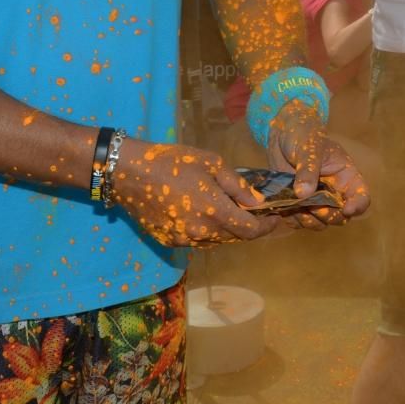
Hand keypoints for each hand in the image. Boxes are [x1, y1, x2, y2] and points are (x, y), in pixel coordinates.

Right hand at [105, 140, 277, 246]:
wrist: (129, 174)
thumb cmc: (173, 162)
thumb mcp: (211, 163)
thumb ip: (236, 185)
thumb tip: (256, 202)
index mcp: (215, 212)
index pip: (250, 231)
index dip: (267, 227)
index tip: (276, 218)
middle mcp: (201, 232)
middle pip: (234, 237)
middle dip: (248, 227)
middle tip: (254, 212)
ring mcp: (183, 239)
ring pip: (215, 240)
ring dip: (226, 229)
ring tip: (229, 210)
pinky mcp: (169, 241)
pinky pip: (196, 240)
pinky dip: (206, 230)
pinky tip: (202, 213)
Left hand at [265, 98, 370, 227]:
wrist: (282, 133)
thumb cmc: (304, 134)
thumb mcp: (309, 147)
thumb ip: (308, 169)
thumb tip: (304, 194)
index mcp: (346, 177)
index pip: (361, 197)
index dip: (358, 206)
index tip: (346, 209)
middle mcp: (334, 192)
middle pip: (340, 216)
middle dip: (328, 216)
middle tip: (313, 207)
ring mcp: (316, 200)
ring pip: (320, 222)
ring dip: (308, 220)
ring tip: (294, 208)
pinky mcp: (298, 204)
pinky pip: (299, 221)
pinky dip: (292, 219)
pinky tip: (283, 209)